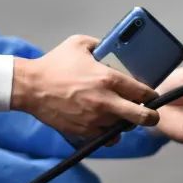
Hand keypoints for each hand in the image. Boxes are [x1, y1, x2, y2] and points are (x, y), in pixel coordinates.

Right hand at [12, 35, 159, 136]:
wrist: (31, 87)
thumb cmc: (54, 65)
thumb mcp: (79, 44)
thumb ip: (100, 44)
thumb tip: (111, 48)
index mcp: (108, 79)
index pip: (143, 92)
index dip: (151, 95)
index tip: (151, 96)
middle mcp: (105, 102)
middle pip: (141, 117)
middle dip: (150, 116)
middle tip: (150, 114)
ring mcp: (95, 120)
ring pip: (123, 128)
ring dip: (124, 122)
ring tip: (119, 114)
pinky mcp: (84, 132)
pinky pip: (106, 138)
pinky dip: (108, 133)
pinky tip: (105, 124)